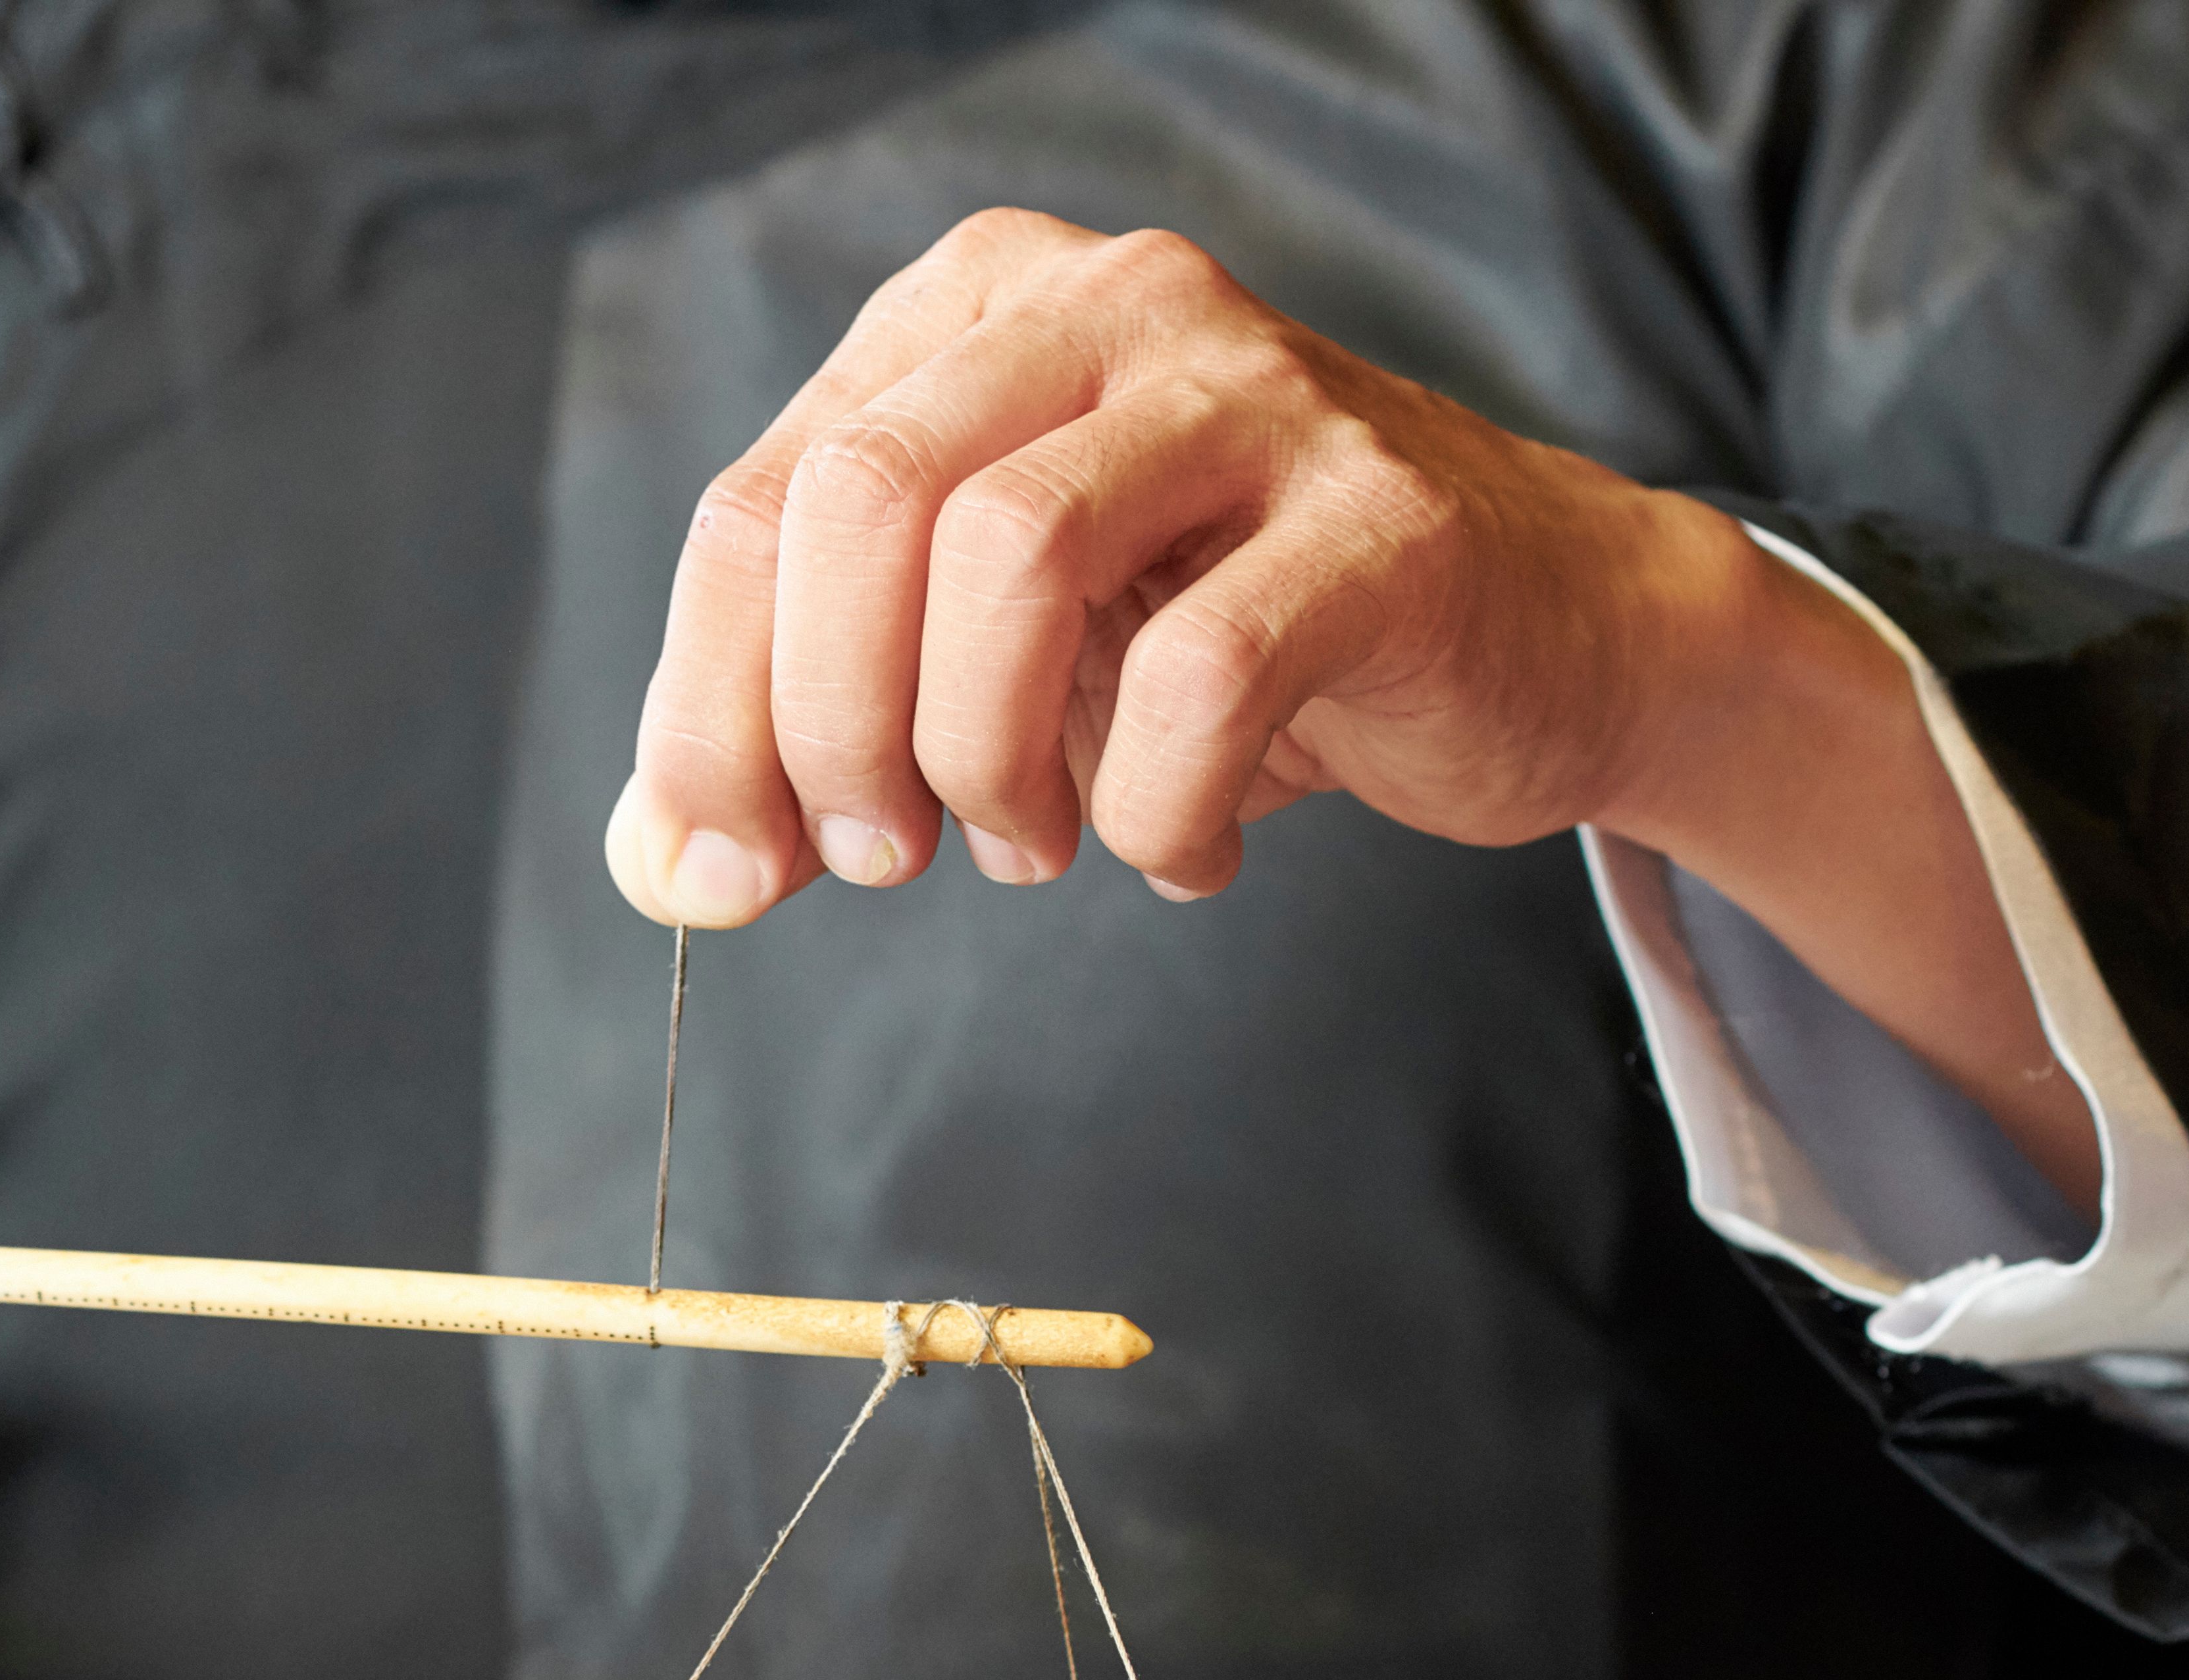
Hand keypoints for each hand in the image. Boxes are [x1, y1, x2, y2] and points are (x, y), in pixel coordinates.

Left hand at [607, 209, 1756, 914]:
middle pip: (857, 502)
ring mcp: (1252, 391)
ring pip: (1007, 561)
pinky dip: (1153, 811)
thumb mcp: (981, 664)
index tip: (727, 863)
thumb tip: (662, 867)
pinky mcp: (1380, 514)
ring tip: (1031, 842)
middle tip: (881, 857)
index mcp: (971, 313)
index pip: (759, 505)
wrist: (1526, 634)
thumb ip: (807, 746)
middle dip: (826, 725)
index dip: (707, 712)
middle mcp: (1105, 303)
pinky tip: (1179, 844)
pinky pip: (1197, 679)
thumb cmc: (1221, 636)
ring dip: (980, 758)